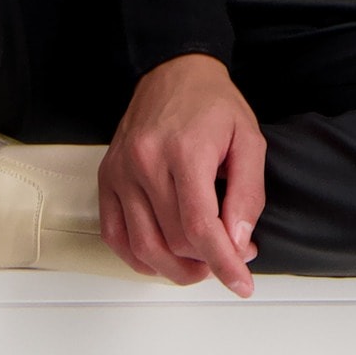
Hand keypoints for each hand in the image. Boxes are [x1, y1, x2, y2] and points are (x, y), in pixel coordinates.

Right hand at [98, 52, 266, 296]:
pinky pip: (115, 236)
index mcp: (185, 150)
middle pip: (174, 240)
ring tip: (201, 264)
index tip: (241, 284)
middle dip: (207, 261)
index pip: (201, 227)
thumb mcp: (249, 139)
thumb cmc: (213, 104)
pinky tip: (164, 259)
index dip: (223, 263)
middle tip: (231, 255)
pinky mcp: (106, 177)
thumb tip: (239, 242)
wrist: (173, 70)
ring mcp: (120, 171)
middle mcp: (146, 162)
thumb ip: (248, 193)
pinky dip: (140, 258)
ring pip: (144, 246)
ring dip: (175, 269)